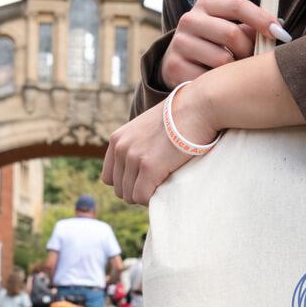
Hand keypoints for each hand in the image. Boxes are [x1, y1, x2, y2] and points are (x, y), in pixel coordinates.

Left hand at [102, 84, 215, 204]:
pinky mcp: (149, 167)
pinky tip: (165, 187)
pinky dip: (152, 199)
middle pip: (119, 190)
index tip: (143, 181)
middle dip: (137, 191)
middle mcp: (121, 149)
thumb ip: (138, 144)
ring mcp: (134, 158)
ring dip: (146, 195)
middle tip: (157, 184)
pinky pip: (143, 197)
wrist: (196, 107)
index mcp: (117, 139)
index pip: (109, 177)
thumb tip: (142, 166)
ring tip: (162, 184)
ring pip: (130, 196)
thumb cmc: (179, 117)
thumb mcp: (147, 128)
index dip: (126, 183)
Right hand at [161, 0, 287, 88]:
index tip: (280, 33)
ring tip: (234, 75)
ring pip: (222, 60)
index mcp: (205, 6)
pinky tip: (218, 86)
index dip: (261, 18)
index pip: (237, 5)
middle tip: (252, 62)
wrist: (175, 64)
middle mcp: (189, 21)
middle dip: (248, 50)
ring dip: (235, 71)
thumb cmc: (211, 45)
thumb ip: (247, 29)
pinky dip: (219, 86)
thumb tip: (276, 31)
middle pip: (231, 34)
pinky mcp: (174, 67)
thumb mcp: (225, 30)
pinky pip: (209, 80)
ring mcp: (180, 44)